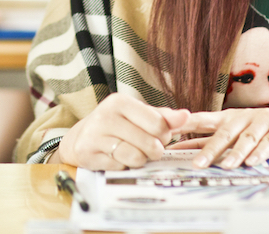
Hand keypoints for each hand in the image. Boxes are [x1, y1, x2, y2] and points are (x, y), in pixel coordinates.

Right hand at [58, 93, 190, 169]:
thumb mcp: (139, 115)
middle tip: (146, 147)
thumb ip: (164, 116)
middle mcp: (105, 115)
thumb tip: (186, 116)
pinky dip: (123, 166)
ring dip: (139, 160)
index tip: (157, 135)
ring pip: (136, 157)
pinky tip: (116, 158)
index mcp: (120, 101)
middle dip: (153, 150)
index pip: (159, 124)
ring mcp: (95, 135)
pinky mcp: (89, 154)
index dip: (164, 135)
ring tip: (132, 152)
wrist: (82, 137)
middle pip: (150, 143)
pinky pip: (120, 168)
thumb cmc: (117, 124)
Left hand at [169, 107, 268, 167]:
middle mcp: (243, 116)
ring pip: (246, 139)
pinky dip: (261, 153)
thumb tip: (179, 148)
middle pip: (224, 133)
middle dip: (209, 149)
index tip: (167, 131)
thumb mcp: (234, 135)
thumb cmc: (260, 134)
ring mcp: (263, 121)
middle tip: (197, 164)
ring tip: (225, 166)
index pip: (202, 119)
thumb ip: (209, 141)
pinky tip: (253, 162)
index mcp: (227, 118)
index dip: (185, 124)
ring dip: (235, 153)